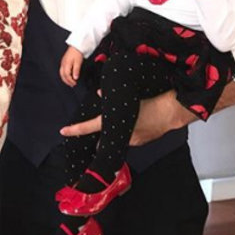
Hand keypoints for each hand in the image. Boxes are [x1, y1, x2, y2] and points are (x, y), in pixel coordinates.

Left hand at [59, 90, 194, 144]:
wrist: (170, 112)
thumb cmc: (150, 101)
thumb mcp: (128, 95)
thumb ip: (110, 96)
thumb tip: (100, 92)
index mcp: (113, 122)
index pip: (89, 127)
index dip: (75, 129)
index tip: (63, 131)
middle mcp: (119, 135)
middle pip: (103, 138)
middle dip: (101, 136)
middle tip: (103, 129)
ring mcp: (131, 141)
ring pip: (117, 137)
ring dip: (118, 131)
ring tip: (129, 120)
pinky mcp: (140, 142)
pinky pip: (130, 138)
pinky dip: (130, 132)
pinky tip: (139, 123)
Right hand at [60, 46, 84, 86]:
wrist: (76, 46)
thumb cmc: (77, 53)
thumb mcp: (78, 62)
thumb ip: (76, 70)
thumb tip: (75, 78)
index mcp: (66, 64)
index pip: (67, 75)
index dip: (70, 80)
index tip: (74, 83)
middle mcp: (63, 64)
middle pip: (63, 75)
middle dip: (67, 81)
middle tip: (72, 85)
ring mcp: (62, 63)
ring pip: (61, 74)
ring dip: (65, 79)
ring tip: (70, 82)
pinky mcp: (63, 62)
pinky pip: (62, 71)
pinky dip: (64, 75)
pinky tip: (68, 76)